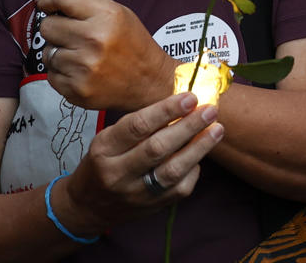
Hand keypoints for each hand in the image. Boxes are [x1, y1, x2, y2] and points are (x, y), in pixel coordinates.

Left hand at [35, 0, 176, 113]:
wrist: (148, 82)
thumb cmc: (132, 44)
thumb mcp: (118, 13)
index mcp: (106, 16)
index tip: (47, 2)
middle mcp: (94, 40)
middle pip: (47, 25)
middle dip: (55, 27)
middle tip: (71, 32)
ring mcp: (84, 67)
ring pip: (47, 52)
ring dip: (59, 52)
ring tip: (80, 54)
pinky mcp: (75, 89)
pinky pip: (51, 74)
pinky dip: (61, 72)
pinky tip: (80, 70)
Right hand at [57, 92, 223, 235]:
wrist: (89, 206)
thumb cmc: (104, 162)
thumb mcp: (109, 139)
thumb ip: (139, 124)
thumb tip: (181, 102)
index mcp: (104, 149)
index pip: (137, 127)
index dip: (166, 110)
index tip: (190, 97)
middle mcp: (117, 174)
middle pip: (157, 148)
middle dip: (187, 127)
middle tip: (209, 110)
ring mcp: (135, 194)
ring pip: (172, 171)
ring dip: (199, 148)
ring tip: (217, 129)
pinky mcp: (152, 207)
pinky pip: (180, 188)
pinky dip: (193, 169)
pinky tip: (200, 154)